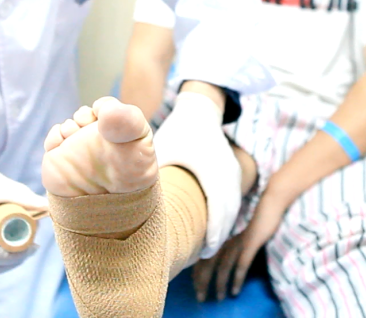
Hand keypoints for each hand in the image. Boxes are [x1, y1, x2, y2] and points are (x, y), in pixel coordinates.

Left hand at [153, 91, 240, 256]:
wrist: (200, 110)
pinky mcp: (233, 171)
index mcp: (212, 170)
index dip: (214, 232)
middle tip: (203, 255)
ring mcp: (234, 172)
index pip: (218, 208)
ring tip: (206, 246)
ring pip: (233, 207)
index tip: (205, 251)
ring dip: (222, 227)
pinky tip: (213, 226)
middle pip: (229, 213)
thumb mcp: (165, 149)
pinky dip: (225, 215)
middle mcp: (228, 173)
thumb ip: (153, 173)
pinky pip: (233, 199)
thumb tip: (132, 198)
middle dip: (218, 235)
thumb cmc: (179, 130)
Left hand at [192, 190, 288, 301]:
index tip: (195, 286)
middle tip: (201, 298)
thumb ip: (227, 243)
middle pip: (208, 262)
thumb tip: (218, 259)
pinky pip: (241, 264)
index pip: (202, 256)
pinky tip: (235, 290)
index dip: (197, 273)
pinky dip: (237, 278)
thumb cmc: (254, 219)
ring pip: (223, 265)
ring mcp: (237, 240)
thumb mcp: (236, 232)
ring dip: (220, 284)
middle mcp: (225, 238)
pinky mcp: (250, 243)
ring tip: (219, 298)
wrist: (269, 204)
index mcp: (220, 235)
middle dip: (203, 282)